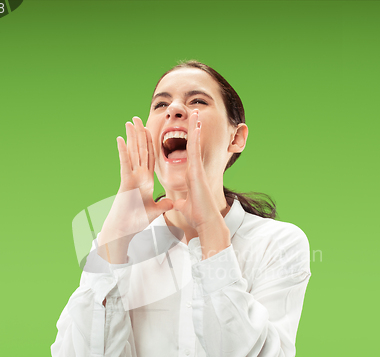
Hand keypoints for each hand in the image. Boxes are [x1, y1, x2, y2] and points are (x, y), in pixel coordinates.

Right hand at [98, 117, 173, 249]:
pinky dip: (123, 151)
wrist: (124, 230)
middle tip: (137, 118)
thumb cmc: (136, 221)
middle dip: (139, 134)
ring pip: (132, 153)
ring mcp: (131, 178)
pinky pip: (125, 164)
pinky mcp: (125, 182)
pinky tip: (120, 138)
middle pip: (140, 151)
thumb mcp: (154, 210)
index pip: (149, 158)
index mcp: (145, 181)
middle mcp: (137, 176)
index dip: (150, 144)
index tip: (150, 130)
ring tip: (129, 122)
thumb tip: (171, 203)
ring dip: (131, 137)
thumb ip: (162, 205)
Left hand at [173, 111, 224, 232]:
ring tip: (195, 112)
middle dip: (193, 128)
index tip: (186, 128)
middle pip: (193, 144)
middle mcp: (194, 170)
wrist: (205, 222)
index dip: (187, 140)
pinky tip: (195, 126)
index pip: (188, 154)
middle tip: (193, 112)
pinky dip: (195, 138)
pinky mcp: (197, 172)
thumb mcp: (183, 206)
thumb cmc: (197, 215)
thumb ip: (179, 203)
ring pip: (195, 144)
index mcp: (190, 176)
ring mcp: (197, 170)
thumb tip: (174, 204)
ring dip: (195, 127)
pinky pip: (195, 151)